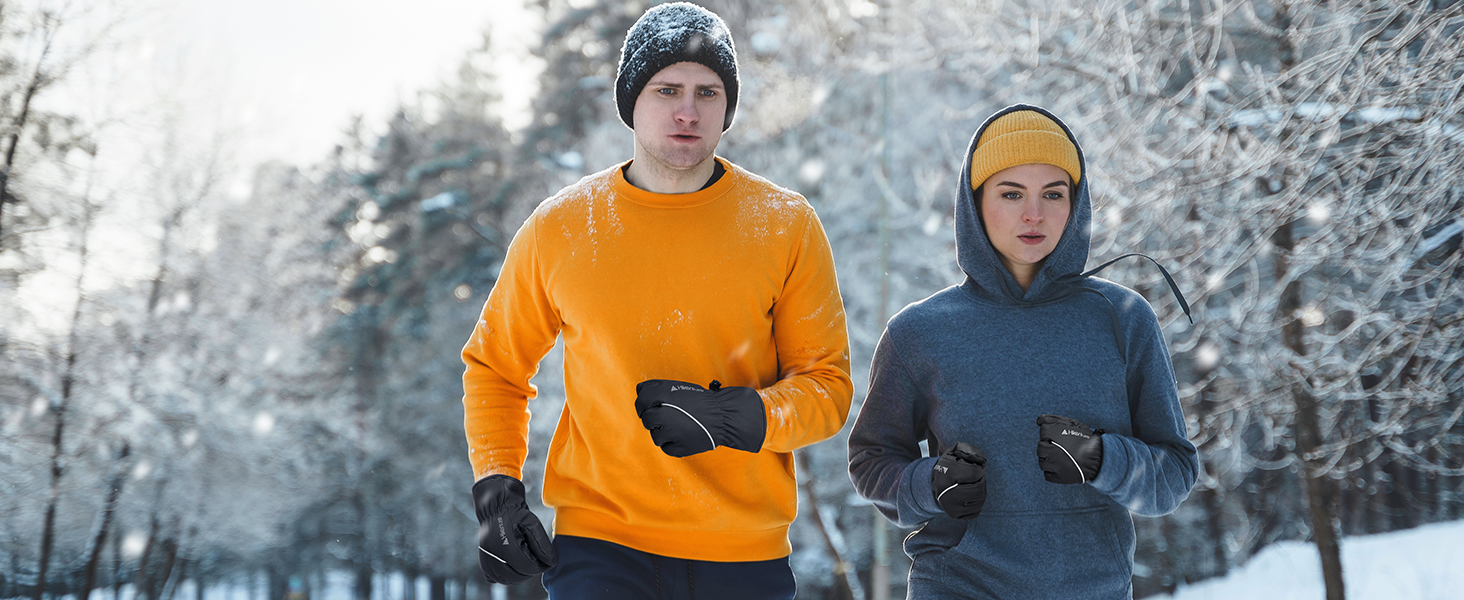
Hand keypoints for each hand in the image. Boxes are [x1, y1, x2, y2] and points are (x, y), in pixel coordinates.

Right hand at [472, 475, 555, 584]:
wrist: (496, 507)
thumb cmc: (515, 514)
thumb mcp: (533, 524)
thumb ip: (542, 545)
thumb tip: (551, 562)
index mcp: (508, 548)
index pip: (529, 568)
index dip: (540, 566)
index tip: (545, 560)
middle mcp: (494, 557)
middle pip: (518, 576)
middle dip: (530, 571)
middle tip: (535, 560)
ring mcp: (487, 560)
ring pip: (507, 580)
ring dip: (518, 575)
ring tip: (525, 563)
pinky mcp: (484, 562)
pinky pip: (494, 578)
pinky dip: (504, 576)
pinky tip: (511, 566)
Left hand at [634, 379, 765, 456]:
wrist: (724, 417)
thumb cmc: (702, 402)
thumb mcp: (679, 388)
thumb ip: (657, 388)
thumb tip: (639, 391)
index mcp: (664, 396)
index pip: (640, 400)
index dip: (643, 404)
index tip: (650, 407)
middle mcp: (663, 414)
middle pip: (646, 419)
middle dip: (655, 419)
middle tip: (670, 417)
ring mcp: (670, 432)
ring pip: (655, 436)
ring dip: (664, 432)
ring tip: (681, 426)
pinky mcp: (678, 448)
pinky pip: (666, 447)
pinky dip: (673, 443)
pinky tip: (684, 435)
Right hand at [931, 442, 986, 518]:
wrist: (935, 482)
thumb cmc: (950, 464)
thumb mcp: (956, 451)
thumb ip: (971, 451)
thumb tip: (983, 461)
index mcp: (946, 474)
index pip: (975, 473)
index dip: (979, 469)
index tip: (974, 468)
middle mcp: (946, 492)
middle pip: (979, 489)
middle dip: (981, 481)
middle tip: (976, 478)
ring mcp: (950, 506)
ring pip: (979, 501)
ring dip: (981, 492)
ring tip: (973, 485)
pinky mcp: (955, 515)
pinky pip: (976, 511)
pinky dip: (977, 503)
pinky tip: (970, 497)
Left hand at [1036, 414, 1103, 483]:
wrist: (1100, 458)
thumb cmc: (1086, 439)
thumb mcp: (1072, 424)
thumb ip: (1053, 419)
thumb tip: (1038, 421)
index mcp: (1055, 437)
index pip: (1043, 434)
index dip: (1051, 435)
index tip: (1058, 438)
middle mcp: (1052, 451)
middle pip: (1040, 449)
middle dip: (1048, 447)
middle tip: (1059, 448)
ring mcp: (1055, 466)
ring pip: (1042, 462)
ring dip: (1049, 459)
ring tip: (1060, 457)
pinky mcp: (1059, 477)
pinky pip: (1047, 474)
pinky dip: (1052, 471)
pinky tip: (1060, 467)